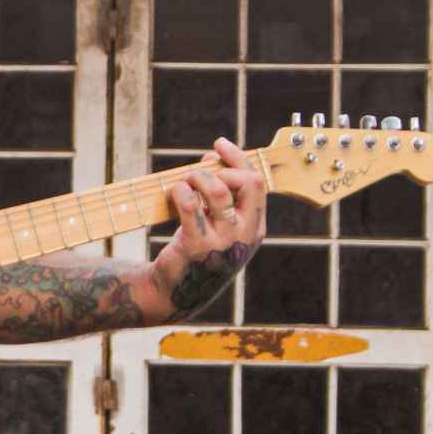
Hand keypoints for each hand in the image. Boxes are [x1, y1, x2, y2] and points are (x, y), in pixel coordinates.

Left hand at [152, 138, 266, 320]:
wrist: (177, 290)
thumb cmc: (198, 248)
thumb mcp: (218, 222)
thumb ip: (222, 189)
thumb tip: (214, 155)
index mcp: (256, 227)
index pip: (257, 182)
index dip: (238, 157)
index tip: (219, 144)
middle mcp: (246, 235)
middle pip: (248, 183)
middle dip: (223, 166)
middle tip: (199, 171)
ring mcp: (224, 242)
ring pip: (219, 190)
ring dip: (198, 176)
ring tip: (185, 181)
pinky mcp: (197, 245)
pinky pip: (190, 204)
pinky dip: (180, 190)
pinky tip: (175, 192)